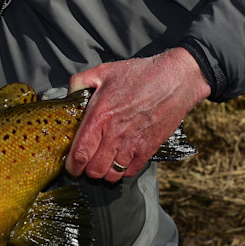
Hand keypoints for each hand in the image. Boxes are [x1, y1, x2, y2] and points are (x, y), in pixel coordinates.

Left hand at [64, 47, 209, 181]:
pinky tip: (120, 160)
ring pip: (112, 175)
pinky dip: (123, 171)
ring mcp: (134, 144)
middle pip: (95, 170)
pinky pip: (131, 171)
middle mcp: (115, 135)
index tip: (70, 167)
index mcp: (100, 117)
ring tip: (103, 163)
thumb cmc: (140, 74)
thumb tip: (68, 96)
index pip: (80, 154)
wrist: (176, 79)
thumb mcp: (103, 71)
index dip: (72, 166)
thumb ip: (79, 82)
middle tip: (87, 163)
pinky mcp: (149, 148)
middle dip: (87, 170)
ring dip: (105, 173)